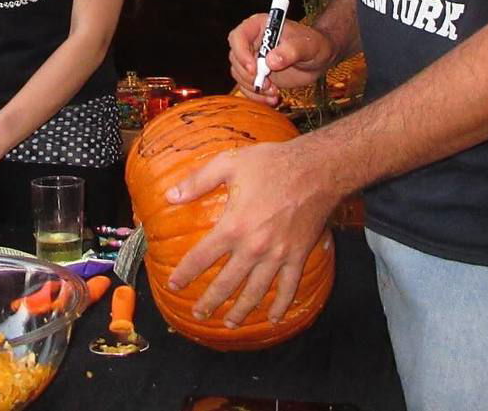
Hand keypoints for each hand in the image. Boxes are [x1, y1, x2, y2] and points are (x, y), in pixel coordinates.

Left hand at [165, 136, 338, 326]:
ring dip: (241, 311)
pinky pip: (289, 288)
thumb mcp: (229, 163)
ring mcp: (278, 256)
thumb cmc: (271, 163)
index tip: (174, 284)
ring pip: (256, 292)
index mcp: (233, 226)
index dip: (185, 273)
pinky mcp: (298, 256)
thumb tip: (170, 196)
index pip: (201, 257)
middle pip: (227, 283)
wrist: (316, 170)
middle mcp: (254, 248)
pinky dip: (281, 306)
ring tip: (229, 323)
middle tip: (198, 314)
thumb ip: (198, 181)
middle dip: (210, 301)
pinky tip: (273, 319)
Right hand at [228, 14, 336, 104]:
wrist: (319, 58)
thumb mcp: (306, 46)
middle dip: (249, 75)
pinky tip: (273, 98)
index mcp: (259, 26)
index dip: (241, 53)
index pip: (238, 37)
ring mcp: (253, 59)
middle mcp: (252, 41)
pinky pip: (247, 86)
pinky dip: (257, 96)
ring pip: (239, 75)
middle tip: (268, 85)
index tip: (254, 69)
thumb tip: (271, 61)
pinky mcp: (257, 74)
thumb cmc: (313, 44)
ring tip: (274, 92)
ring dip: (254, 87)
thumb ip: (290, 51)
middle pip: (236, 59)